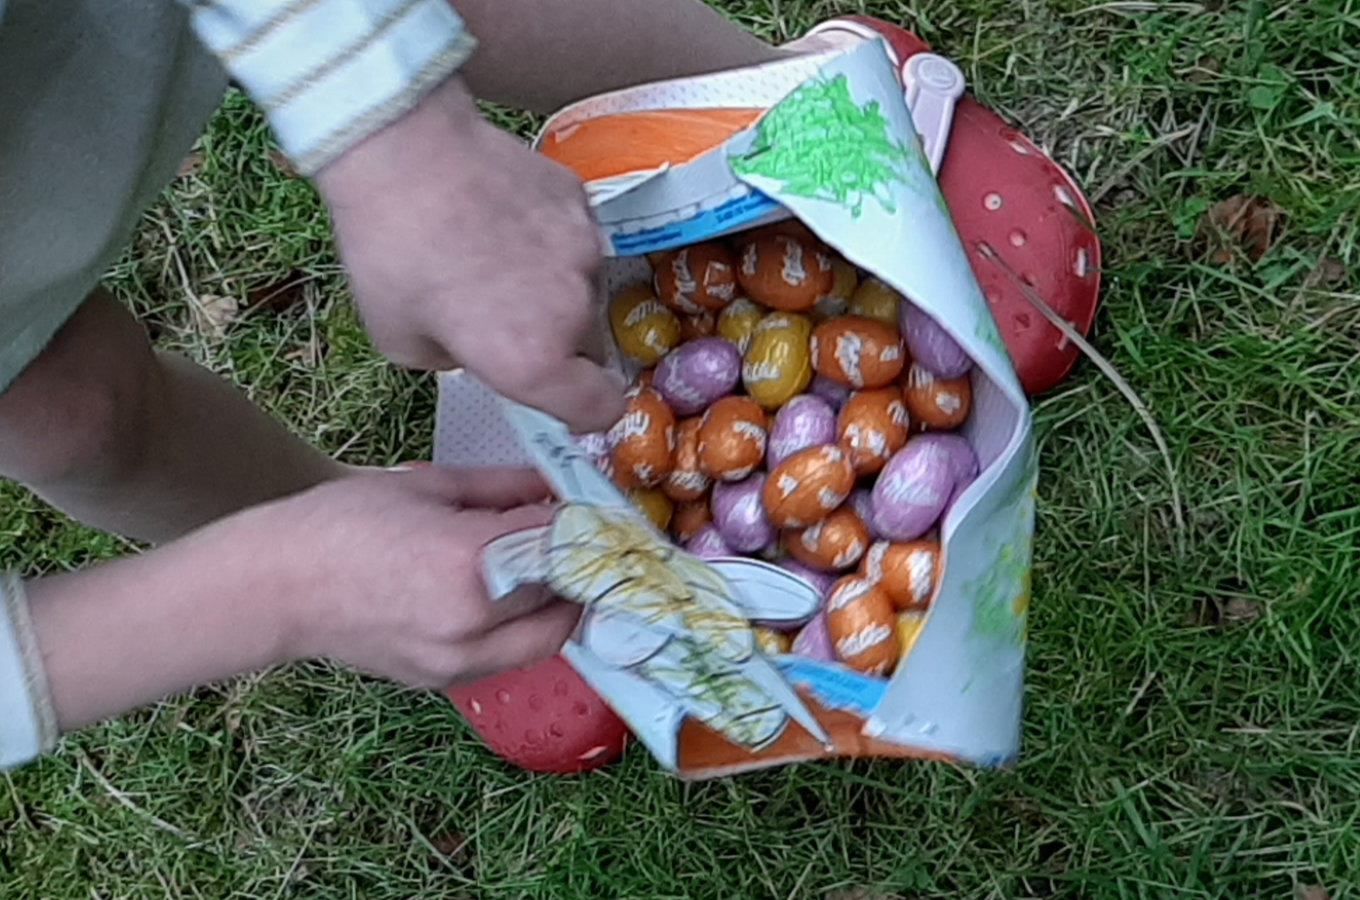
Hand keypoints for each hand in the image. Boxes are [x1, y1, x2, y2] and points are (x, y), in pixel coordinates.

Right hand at [247, 466, 579, 688]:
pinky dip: (522, 627)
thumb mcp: (431, 485)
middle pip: (567, 595)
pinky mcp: (445, 680)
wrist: (272, 586)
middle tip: (576, 536)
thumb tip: (556, 486)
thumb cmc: (341, 522)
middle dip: (579, 564)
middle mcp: (474, 621)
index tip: (593, 506)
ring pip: (548, 636)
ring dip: (558, 602)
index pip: (564, 542)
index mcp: (471, 561)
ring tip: (543, 566)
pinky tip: (505, 595)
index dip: (586, 521)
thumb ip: (505, 489)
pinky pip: (509, 655)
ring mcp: (459, 660)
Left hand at [315, 75, 625, 432]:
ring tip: (497, 256)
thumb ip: (453, 363)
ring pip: (583, 289)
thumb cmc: (392, 251)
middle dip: (556, 342)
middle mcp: (574, 310)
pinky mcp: (581, 201)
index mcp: (533, 361)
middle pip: (589, 346)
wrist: (403, 148)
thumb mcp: (398, 339)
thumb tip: (471, 349)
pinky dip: (548, 239)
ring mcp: (585, 250)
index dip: (586, 411)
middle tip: (502, 315)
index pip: (600, 409)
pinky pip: (576, 238)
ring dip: (552, 287)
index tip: (564, 400)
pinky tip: (502, 216)